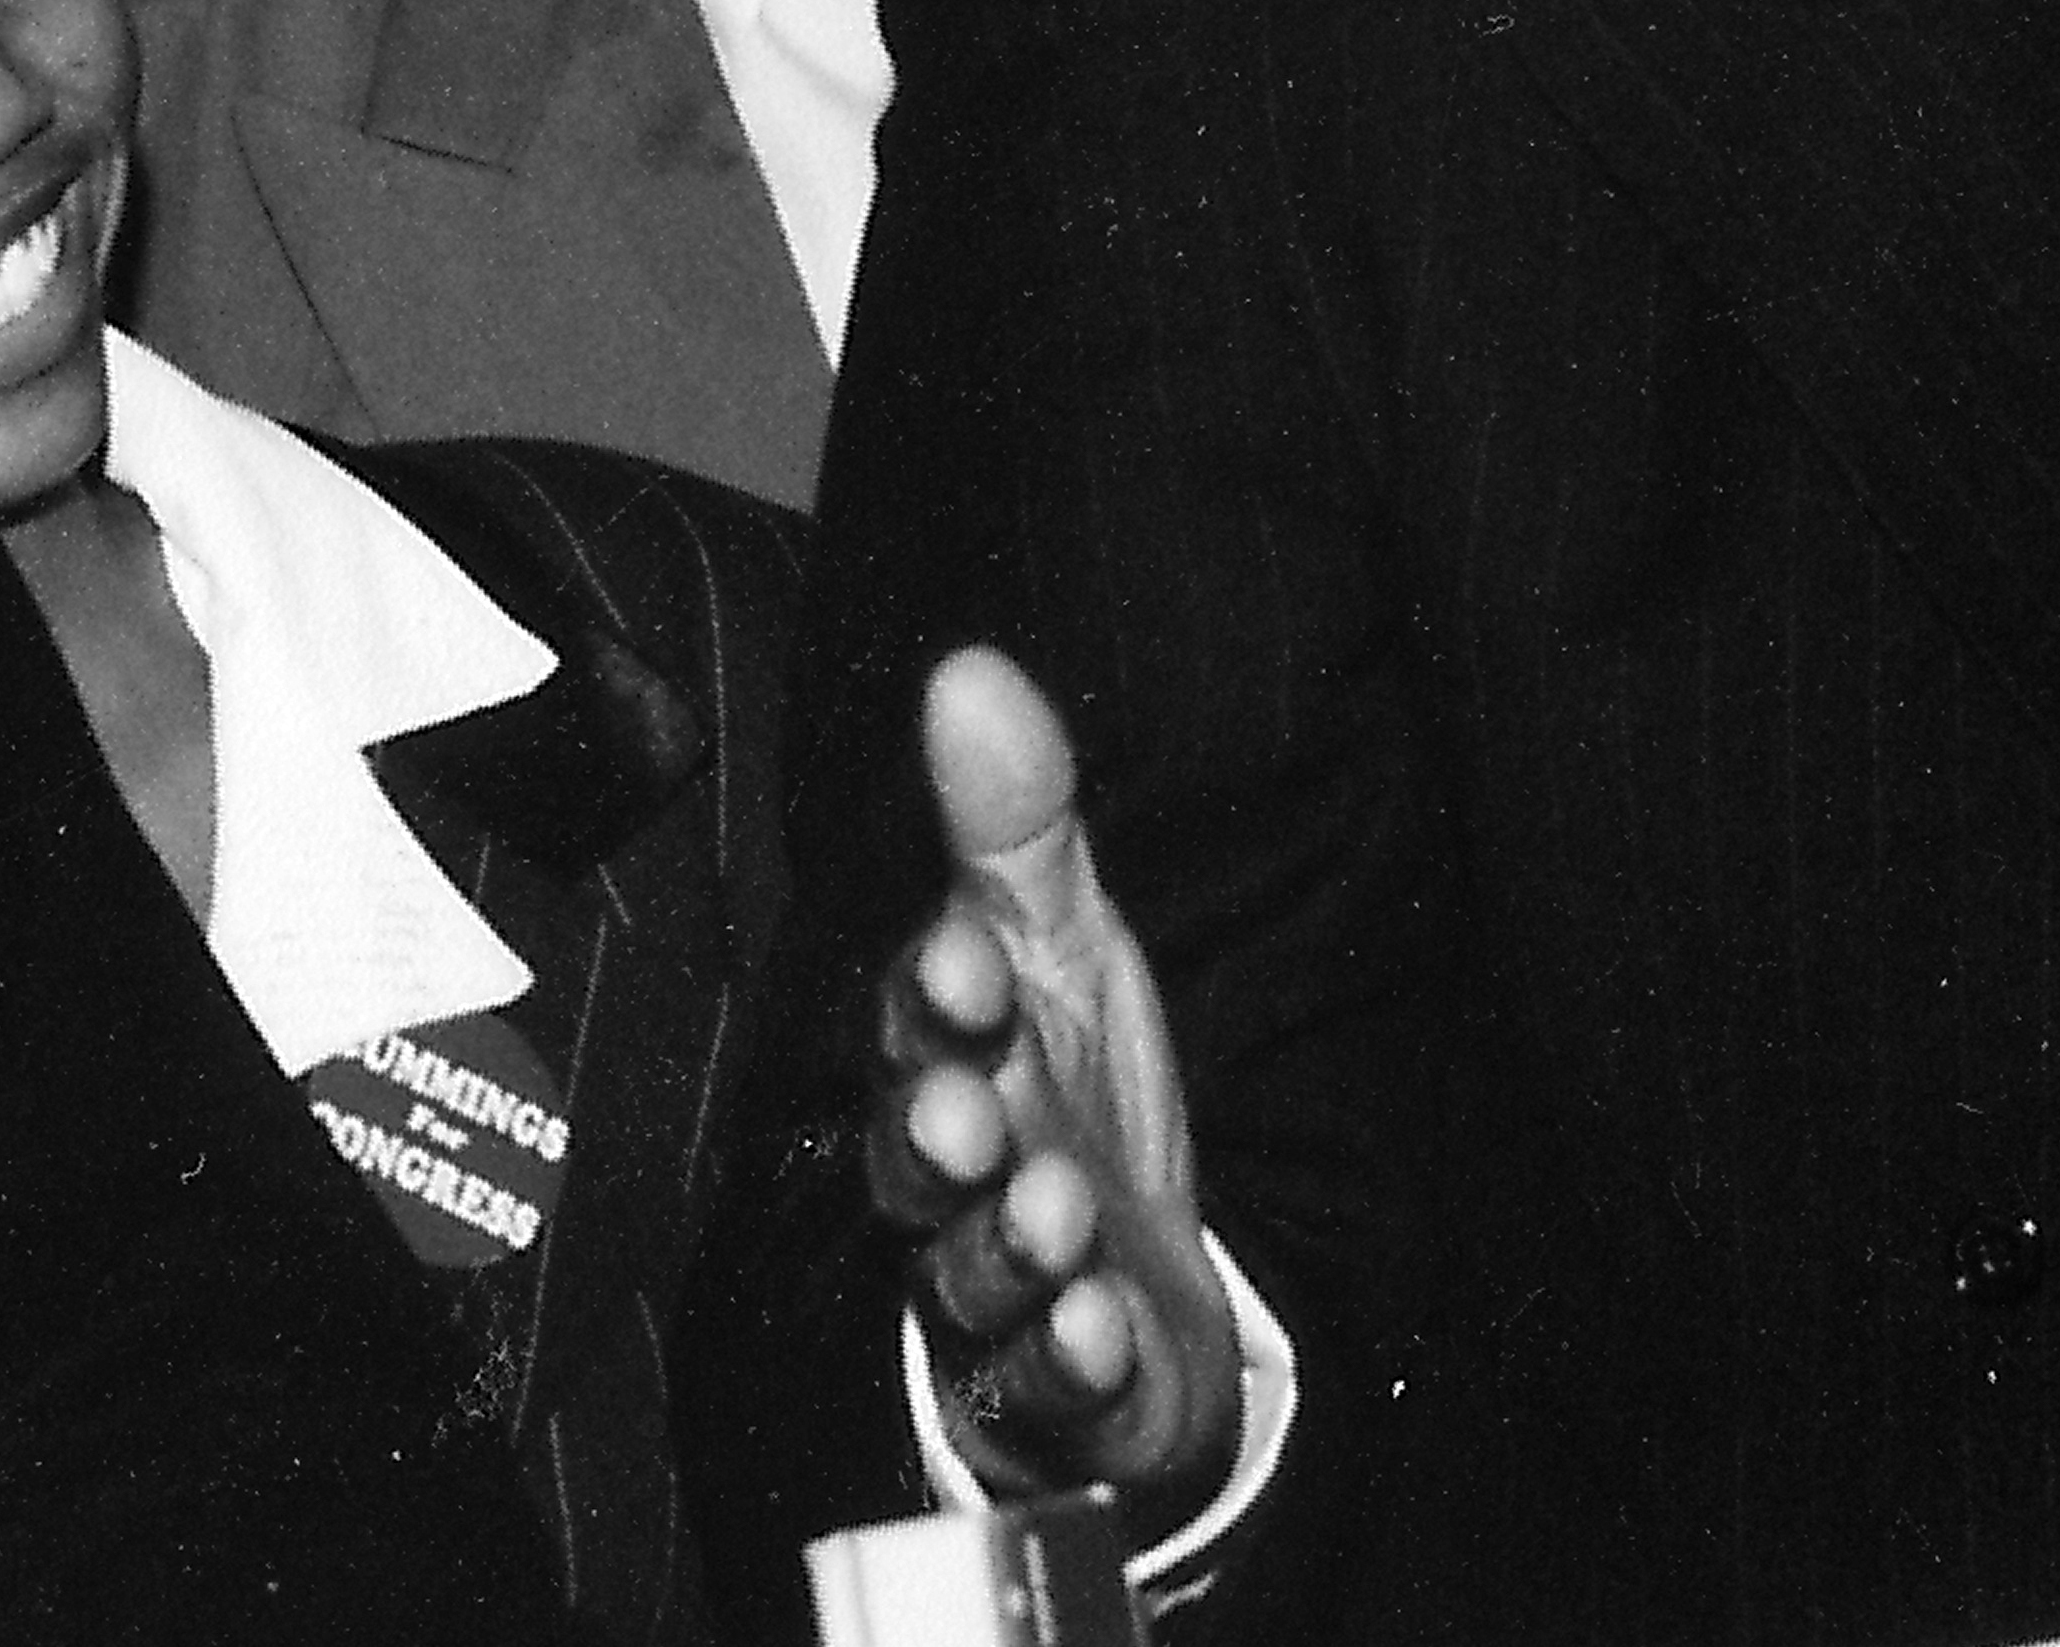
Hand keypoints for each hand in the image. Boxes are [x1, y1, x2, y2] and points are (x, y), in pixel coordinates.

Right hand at [869, 647, 1247, 1509]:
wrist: (1131, 1281)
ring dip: (1011, 1244)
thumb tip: (967, 669)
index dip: (940, 994)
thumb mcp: (1062, 945)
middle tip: (963, 1108)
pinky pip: (1055, 1387)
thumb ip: (1017, 823)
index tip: (967, 957)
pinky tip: (1096, 1332)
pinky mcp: (1066, 1391)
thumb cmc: (1070, 1095)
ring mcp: (1007, 1295)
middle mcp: (961, 1183)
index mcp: (954, 1061)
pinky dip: (1070, 1362)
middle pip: (929, 1159)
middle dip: (941, 1132)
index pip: (928, 1020)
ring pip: (984, 1275)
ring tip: (1052, 1210)